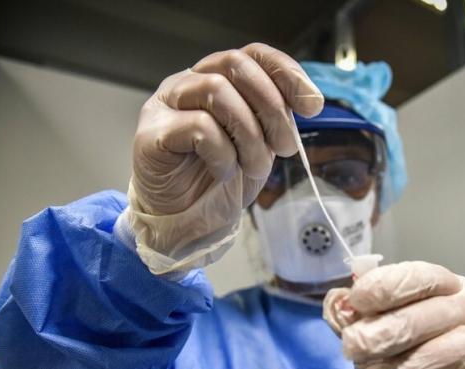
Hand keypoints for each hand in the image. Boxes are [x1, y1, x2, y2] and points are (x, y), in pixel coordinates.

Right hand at [127, 43, 322, 272]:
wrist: (186, 219)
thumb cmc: (219, 179)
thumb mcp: (260, 144)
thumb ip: (274, 118)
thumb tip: (308, 101)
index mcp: (217, 79)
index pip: (253, 54)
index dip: (286, 72)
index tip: (312, 105)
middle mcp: (189, 82)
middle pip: (235, 65)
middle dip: (272, 106)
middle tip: (286, 146)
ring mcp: (166, 104)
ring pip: (216, 90)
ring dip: (249, 134)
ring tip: (255, 167)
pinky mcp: (152, 133)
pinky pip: (198, 126)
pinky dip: (222, 152)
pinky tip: (223, 171)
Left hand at [324, 261, 464, 368]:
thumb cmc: (419, 363)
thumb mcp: (383, 339)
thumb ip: (360, 322)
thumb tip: (337, 305)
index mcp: (453, 290)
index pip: (427, 277)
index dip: (392, 285)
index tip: (356, 300)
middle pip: (442, 313)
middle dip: (393, 329)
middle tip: (353, 347)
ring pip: (460, 351)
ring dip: (408, 368)